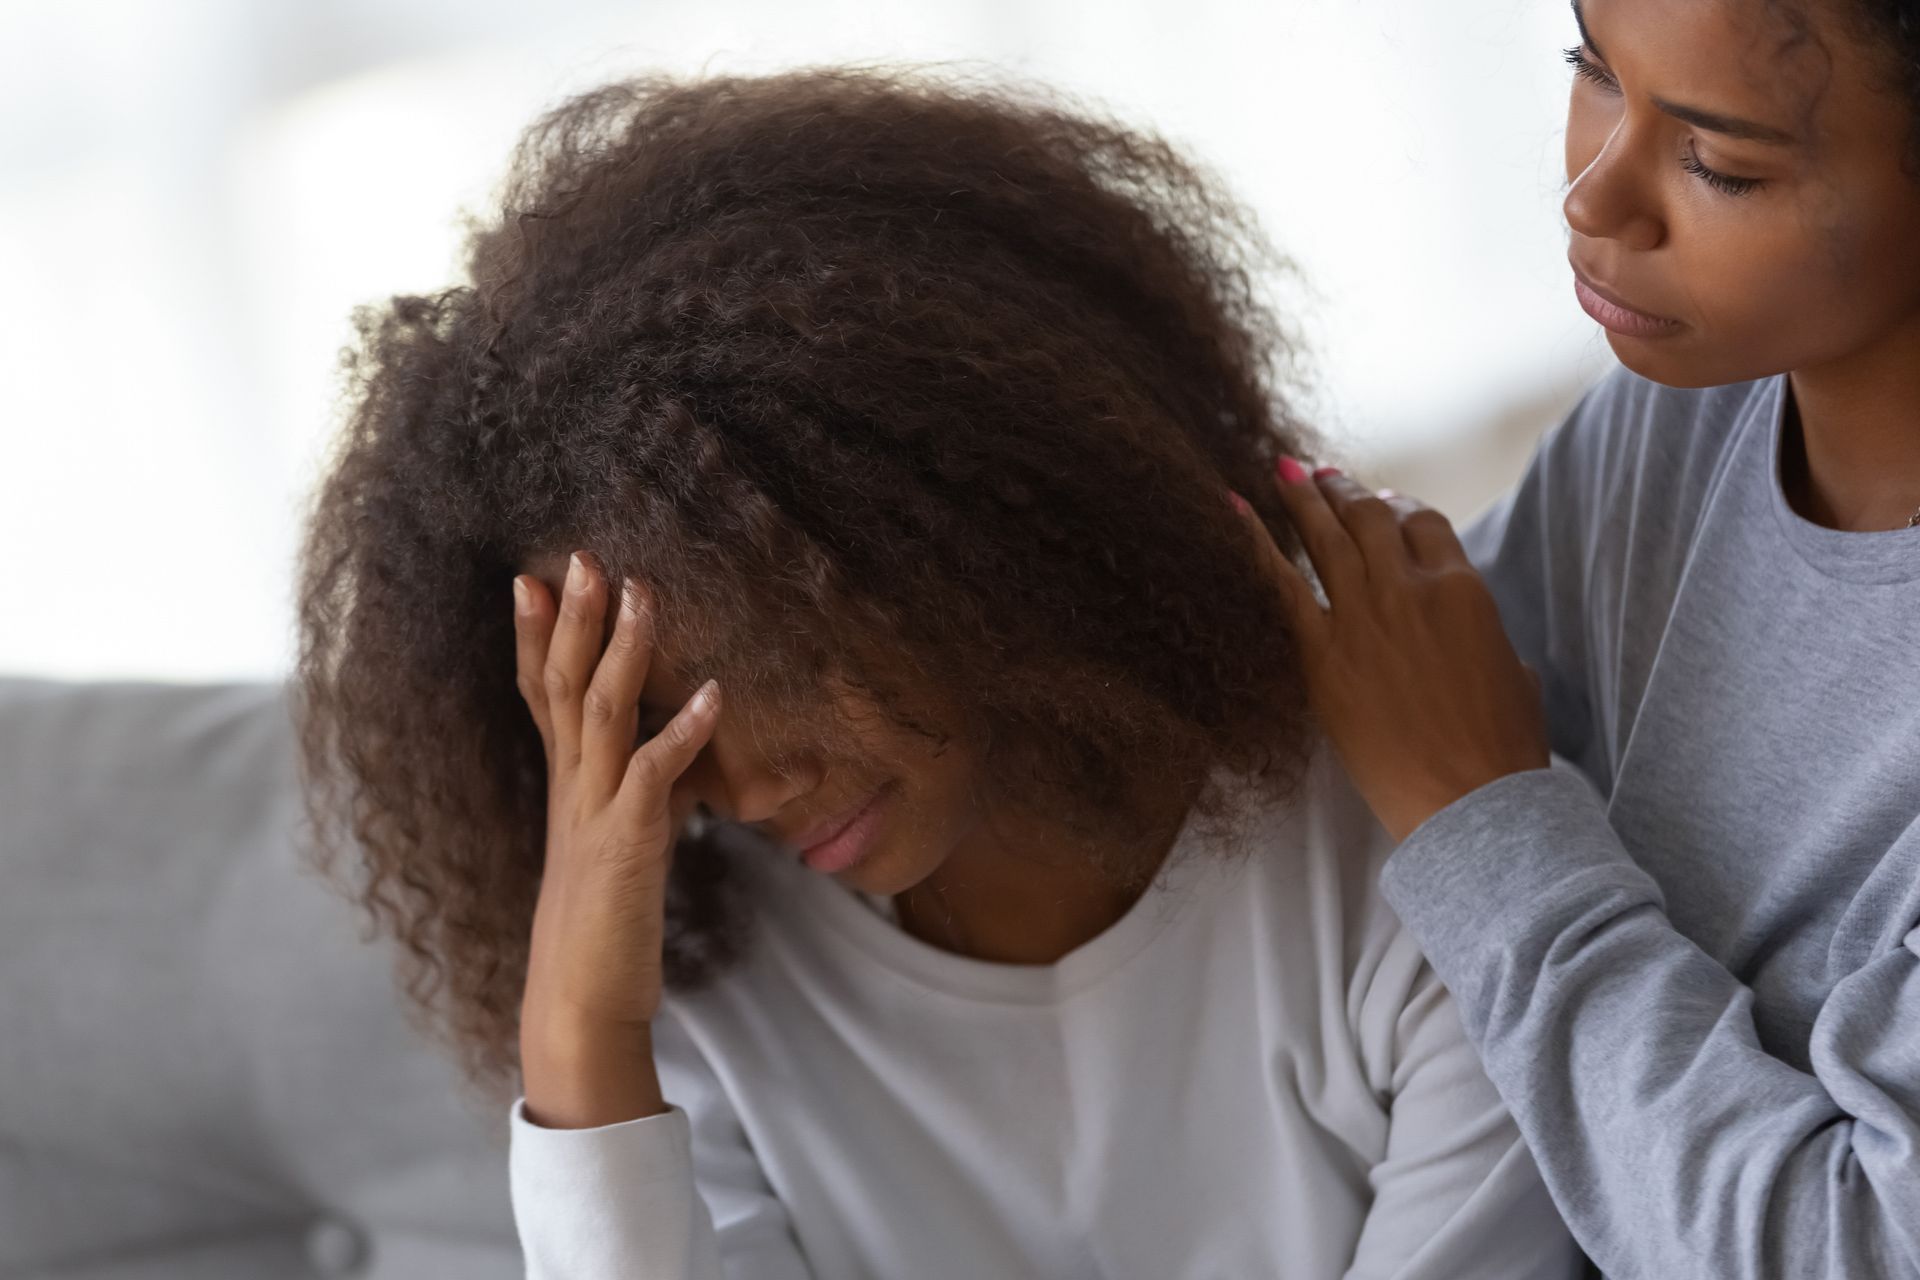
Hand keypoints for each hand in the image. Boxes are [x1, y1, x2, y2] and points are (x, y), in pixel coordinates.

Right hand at [512, 550, 720, 1036]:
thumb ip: (636, 800)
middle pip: (562, 686)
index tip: (532, 578)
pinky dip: (683, 732)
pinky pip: (654, 776)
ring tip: (645, 592)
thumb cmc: (601, 930)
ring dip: (625, 650)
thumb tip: (667, 767)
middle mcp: (571, 790)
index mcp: (565, 787)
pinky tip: (714, 695)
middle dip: (571, 618)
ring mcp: (594, 814)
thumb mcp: (616, 849)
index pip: (541, 695)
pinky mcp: (626, 845)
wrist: (579, 1004)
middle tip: (581, 554)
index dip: (534, 636)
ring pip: (601, 714)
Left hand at [1228, 461, 1548, 840]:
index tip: (1382, 501)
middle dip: (1346, 492)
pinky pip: (1279, 584)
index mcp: (1463, 590)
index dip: (1399, 507)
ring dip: (1304, 500)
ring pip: (1326, 538)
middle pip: (1370, 520)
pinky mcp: (1321, 654)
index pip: (1423, 524)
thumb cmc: (1503, 751)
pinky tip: (1232, 508)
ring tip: (1285, 473)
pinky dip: (1252, 540)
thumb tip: (1478, 639)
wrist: (1470, 800)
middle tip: (1322, 475)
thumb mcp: (1515, 676)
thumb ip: (1488, 639)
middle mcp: (1410, 590)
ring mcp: (1363, 618)